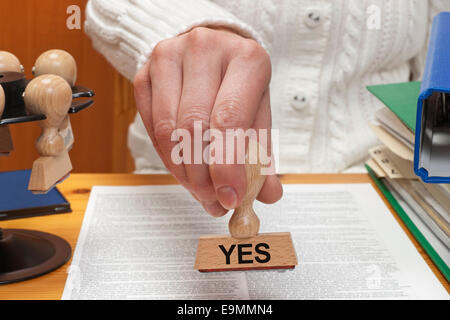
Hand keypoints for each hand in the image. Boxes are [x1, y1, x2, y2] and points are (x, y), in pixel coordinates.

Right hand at [134, 27, 281, 215]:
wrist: (211, 54)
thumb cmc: (238, 87)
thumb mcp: (258, 115)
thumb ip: (262, 155)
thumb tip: (268, 195)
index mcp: (246, 59)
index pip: (229, 119)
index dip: (227, 167)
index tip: (230, 198)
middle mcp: (205, 49)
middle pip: (194, 127)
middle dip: (203, 177)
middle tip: (214, 201)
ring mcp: (169, 57)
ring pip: (168, 130)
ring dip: (183, 173)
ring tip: (200, 190)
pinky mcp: (144, 72)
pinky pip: (150, 127)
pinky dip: (166, 157)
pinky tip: (183, 168)